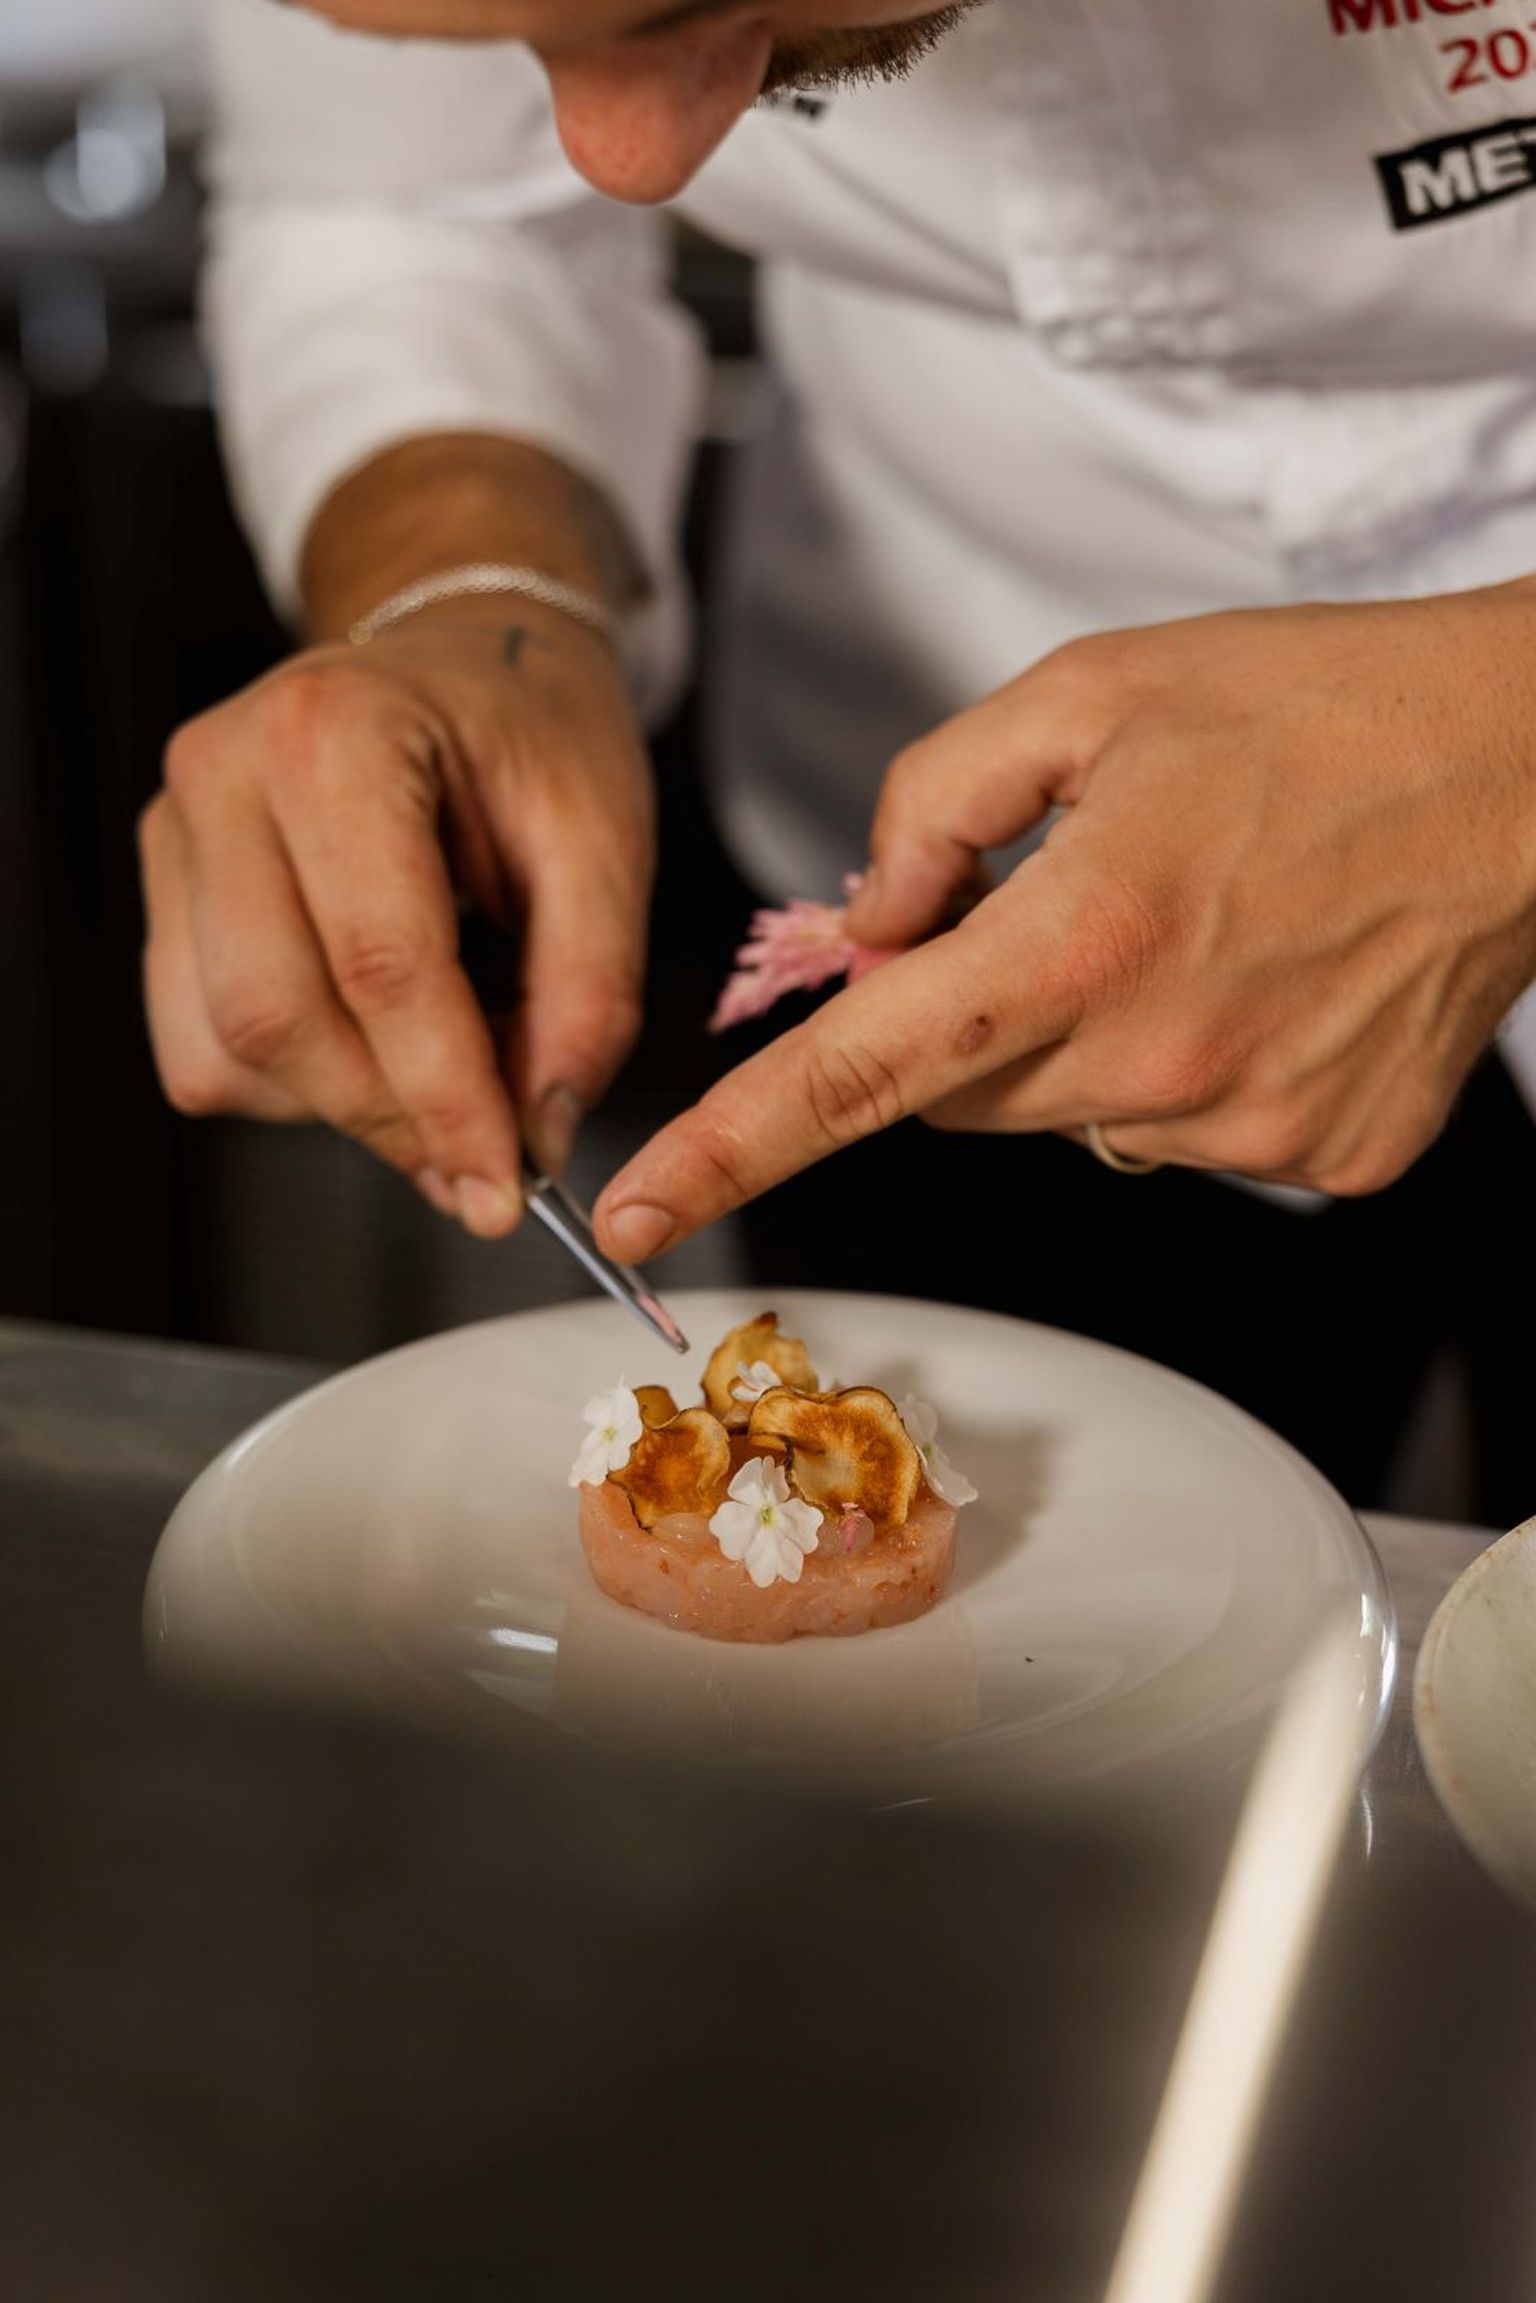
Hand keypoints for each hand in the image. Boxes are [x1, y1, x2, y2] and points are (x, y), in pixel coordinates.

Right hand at [142, 606, 653, 1235]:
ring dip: (348, 1104)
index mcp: (337, 733)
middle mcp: (226, 774)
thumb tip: (541, 1133)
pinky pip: (204, 1049)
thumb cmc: (530, 729)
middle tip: (491, 1161)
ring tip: (449, 1065)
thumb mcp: (607, 840)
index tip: (508, 1181)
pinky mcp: (167, 895)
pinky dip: (298, 1084)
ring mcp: (177, 835)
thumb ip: (589, 994)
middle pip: (281, 1016)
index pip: (379, 961)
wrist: (465, 653)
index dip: (446, 1094)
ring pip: (231, 1049)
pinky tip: (377, 1038)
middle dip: (395, 1117)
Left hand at [595, 586, 1535, 1259]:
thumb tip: (868, 921)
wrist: (1526, 762)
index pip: (858, 1075)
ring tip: (1191, 927)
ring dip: (1085, 1044)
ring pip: (1072, 1122)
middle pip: (963, 1097)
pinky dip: (1193, 1071)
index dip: (729, 1150)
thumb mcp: (1087, 695)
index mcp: (1075, 938)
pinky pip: (1188, 1138)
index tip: (634, 1217)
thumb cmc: (1311, 706)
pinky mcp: (1322, 1156)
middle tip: (1055, 913)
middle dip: (967, 1020)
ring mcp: (1245, 1123)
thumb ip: (936, 803)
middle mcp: (1155, 1057)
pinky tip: (1266, 977)